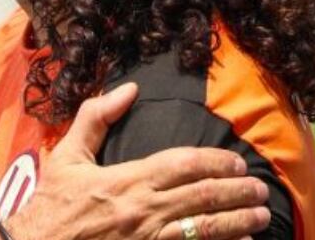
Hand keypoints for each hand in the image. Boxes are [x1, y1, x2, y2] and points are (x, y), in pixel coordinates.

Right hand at [3, 83, 269, 239]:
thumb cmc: (53, 202)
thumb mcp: (67, 156)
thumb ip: (95, 118)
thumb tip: (128, 89)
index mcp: (126, 180)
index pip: (183, 165)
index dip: (216, 161)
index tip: (237, 161)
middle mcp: (144, 210)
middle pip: (204, 197)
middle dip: (238, 191)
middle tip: (260, 188)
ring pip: (207, 229)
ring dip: (240, 221)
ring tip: (261, 215)